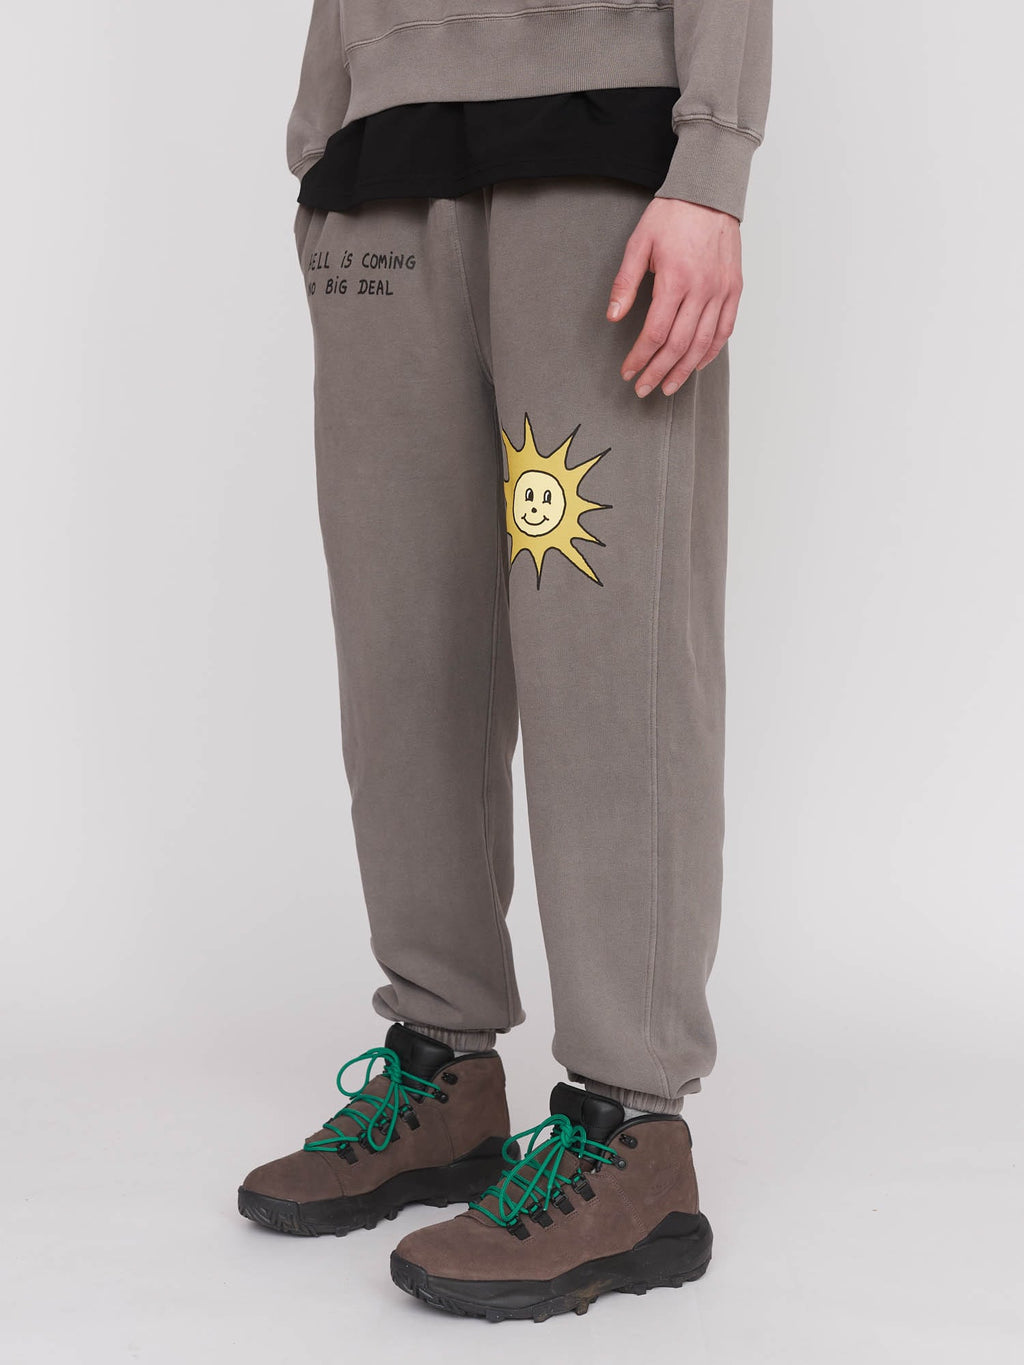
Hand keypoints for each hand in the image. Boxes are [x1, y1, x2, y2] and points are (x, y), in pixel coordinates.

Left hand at [607, 199, 742, 396]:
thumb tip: (613, 316)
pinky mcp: (734, 289)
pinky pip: (725, 330)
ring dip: (684, 370)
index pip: (655, 332)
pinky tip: (696, 365)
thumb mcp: (638, 244)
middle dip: (658, 372)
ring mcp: (721, 291)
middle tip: (643, 389)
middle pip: (679, 345)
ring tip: (668, 387)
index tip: (627, 371)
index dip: (640, 357)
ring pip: (703, 344)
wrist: (709, 193)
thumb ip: (625, 283)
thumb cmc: (672, 215)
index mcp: (676, 279)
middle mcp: (702, 290)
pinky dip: (711, 352)